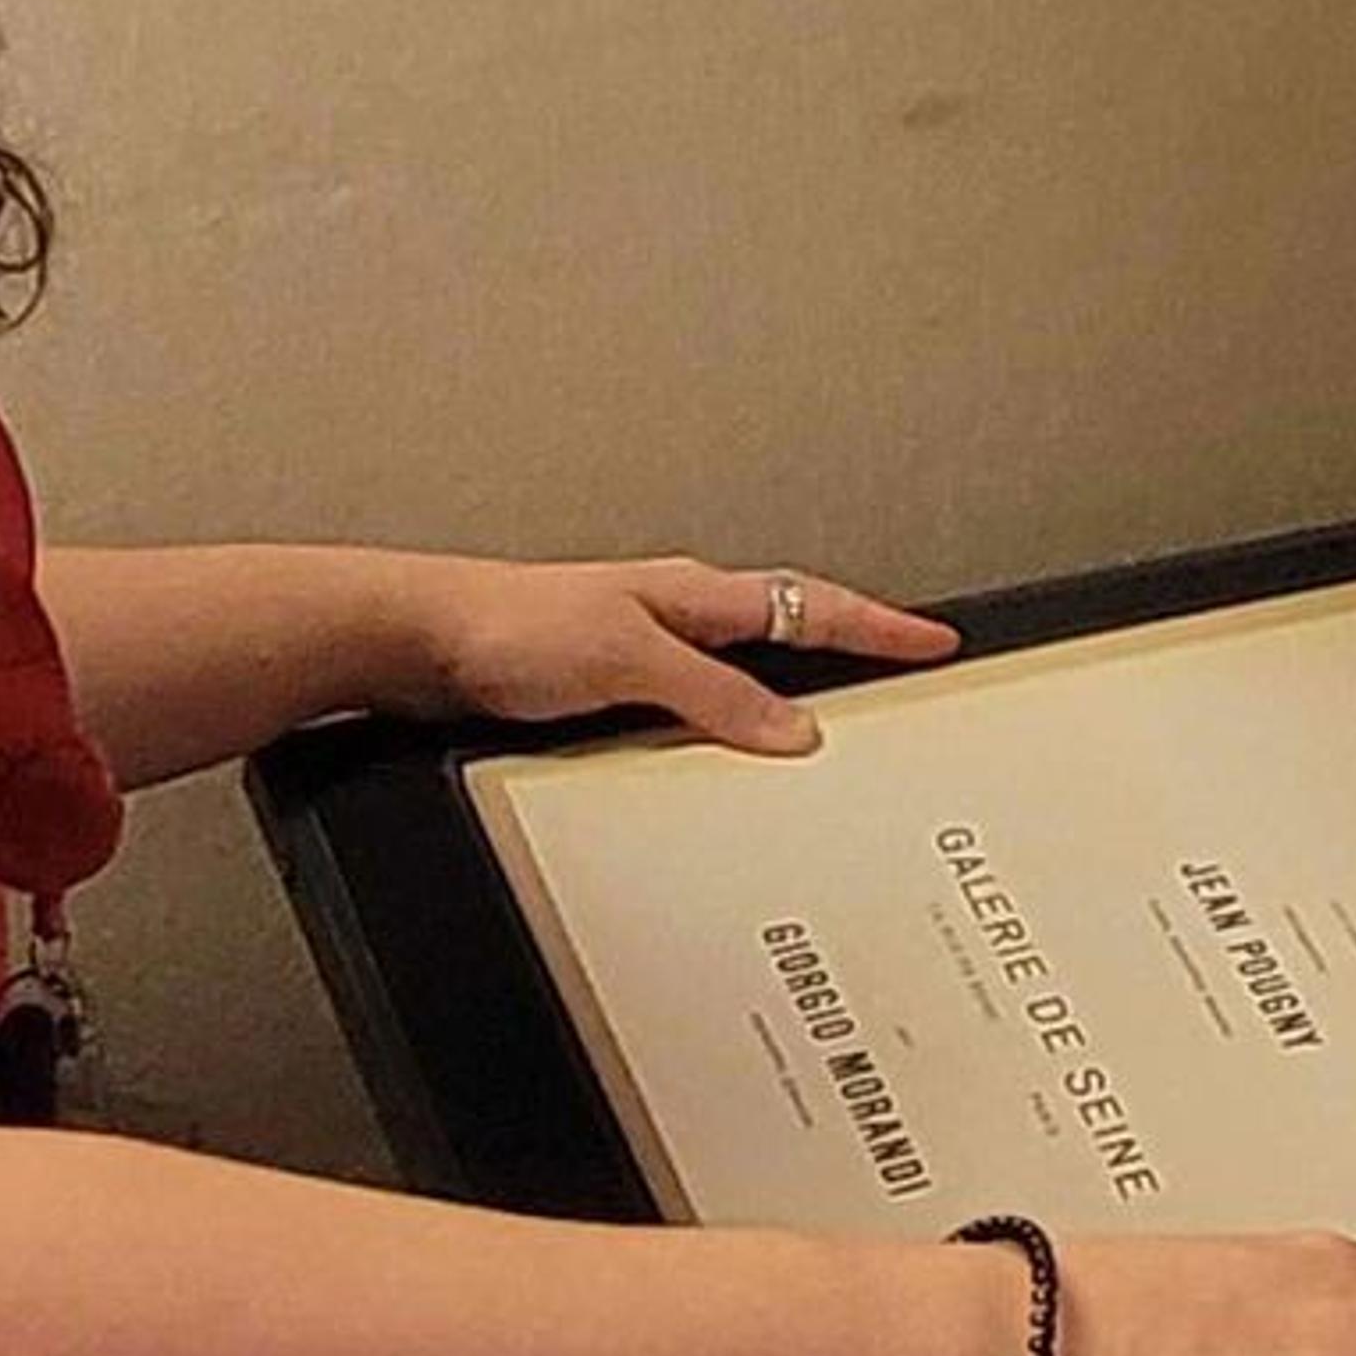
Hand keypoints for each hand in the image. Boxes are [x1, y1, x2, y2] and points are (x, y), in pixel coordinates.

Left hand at [382, 553, 957, 756]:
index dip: (876, 625)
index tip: (938, 638)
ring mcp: (639, 649)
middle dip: (850, 648)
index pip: (807, 606)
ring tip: (839, 730)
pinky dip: (730, 726)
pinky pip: (692, 706)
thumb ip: (714, 695)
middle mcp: (671, 615)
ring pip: (738, 670)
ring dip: (787, 694)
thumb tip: (796, 730)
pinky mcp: (604, 685)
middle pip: (782, 629)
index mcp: (691, 595)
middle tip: (907, 673)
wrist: (418, 639)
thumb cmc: (508, 628)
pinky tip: (728, 761)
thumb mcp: (629, 662)